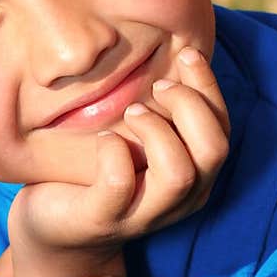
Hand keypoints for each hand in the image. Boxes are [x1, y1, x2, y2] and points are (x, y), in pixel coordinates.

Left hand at [9, 46, 229, 275]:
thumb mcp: (138, 136)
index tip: (184, 53)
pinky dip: (113, 151)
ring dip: (156, 130)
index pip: (222, 128)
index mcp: (195, 175)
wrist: (54, 229)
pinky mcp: (102, 219)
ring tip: (130, 111)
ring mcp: (142, 213)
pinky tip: (103, 138)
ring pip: (178, 173)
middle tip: (156, 87)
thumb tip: (176, 47)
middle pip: (215, 150)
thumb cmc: (99, 170)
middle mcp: (179, 199)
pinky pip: (119, 182)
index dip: (209, 87)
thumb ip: (162, 108)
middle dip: (190, 106)